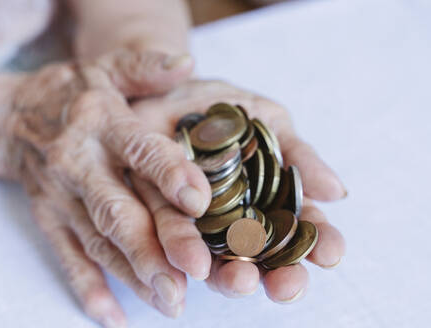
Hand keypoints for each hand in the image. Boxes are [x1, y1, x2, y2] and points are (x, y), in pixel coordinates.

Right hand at [10, 51, 210, 325]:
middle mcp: (79, 164)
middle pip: (118, 210)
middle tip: (191, 278)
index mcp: (102, 123)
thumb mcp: (107, 68)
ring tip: (171, 302)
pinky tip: (113, 315)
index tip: (201, 202)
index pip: (139, 150)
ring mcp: (60, 198)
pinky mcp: (48, 220)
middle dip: (154, 246)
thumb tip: (187, 64)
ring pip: (99, 242)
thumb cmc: (74, 93)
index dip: (169, 174)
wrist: (13, 116)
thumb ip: (146, 66)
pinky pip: (67, 258)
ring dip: (134, 275)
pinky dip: (89, 288)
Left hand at [130, 80, 346, 301]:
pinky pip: (167, 239)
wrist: (170, 87)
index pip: (300, 229)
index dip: (318, 243)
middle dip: (278, 275)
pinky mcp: (157, 215)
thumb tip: (337, 192)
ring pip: (216, 259)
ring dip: (229, 275)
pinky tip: (190, 265)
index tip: (331, 254)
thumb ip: (299, 155)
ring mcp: (196, 223)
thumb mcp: (268, 121)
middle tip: (287, 286)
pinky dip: (178, 253)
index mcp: (269, 202)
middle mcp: (236, 221)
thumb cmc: (225, 109)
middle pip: (262, 257)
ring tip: (240, 280)